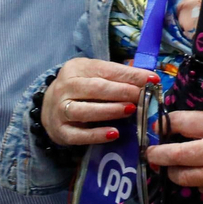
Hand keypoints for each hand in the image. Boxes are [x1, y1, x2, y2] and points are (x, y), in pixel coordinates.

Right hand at [42, 59, 157, 146]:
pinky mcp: (59, 131)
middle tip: (141, 96)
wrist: (49, 106)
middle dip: (121, 92)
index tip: (152, 80)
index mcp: (76, 68)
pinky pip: (77, 135)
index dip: (131, 75)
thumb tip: (151, 79)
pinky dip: (96, 135)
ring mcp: (58, 111)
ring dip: (110, 111)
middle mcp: (64, 88)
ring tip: (130, 110)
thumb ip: (120, 75)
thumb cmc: (83, 87)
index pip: (107, 70)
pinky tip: (114, 133)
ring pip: (84, 111)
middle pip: (95, 89)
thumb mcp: (97, 73)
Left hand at [145, 98, 202, 200]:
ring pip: (181, 177)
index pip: (179, 123)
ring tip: (174, 166)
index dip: (166, 123)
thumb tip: (194, 107)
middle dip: (156, 154)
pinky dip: (200, 181)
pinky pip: (201, 188)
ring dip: (174, 171)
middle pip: (171, 155)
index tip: (161, 125)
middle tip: (152, 153)